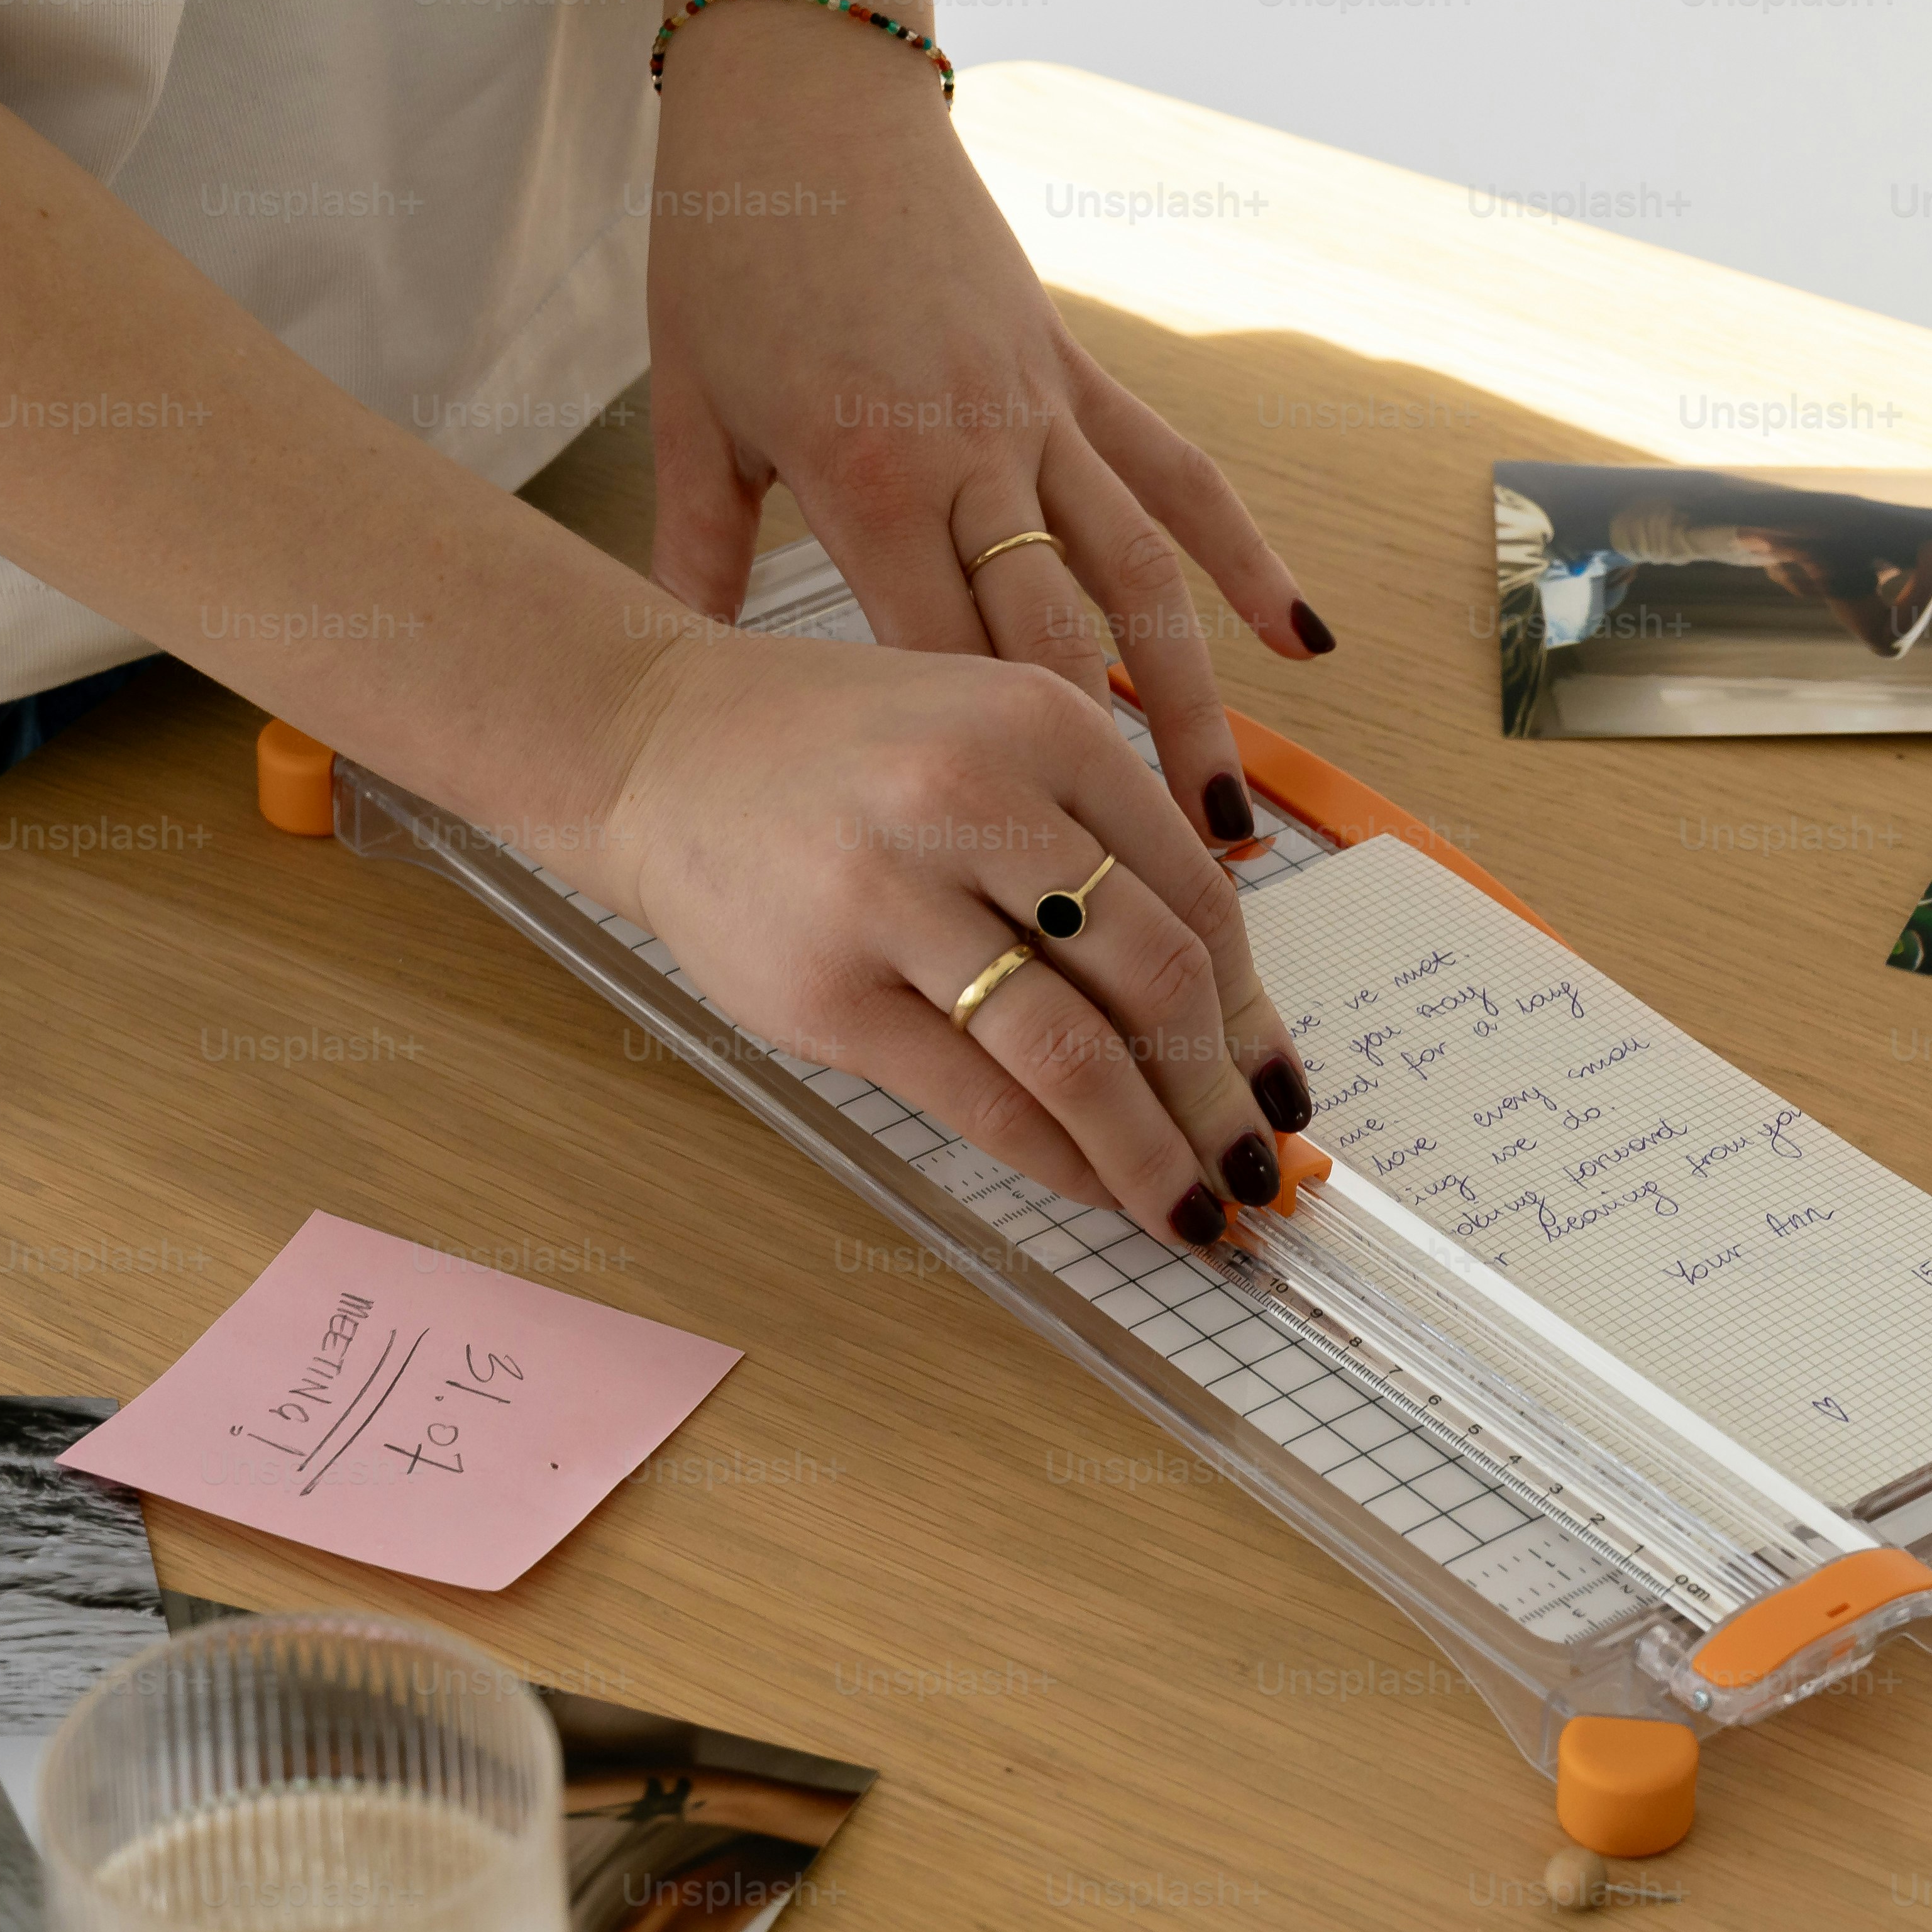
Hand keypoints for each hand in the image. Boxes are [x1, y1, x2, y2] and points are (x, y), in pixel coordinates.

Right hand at [595, 622, 1304, 1245]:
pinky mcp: (830, 992)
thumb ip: (1096, 835)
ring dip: (1154, 1151)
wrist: (655, 746)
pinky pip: (980, 1100)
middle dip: (1222, 1095)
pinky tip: (1094, 1188)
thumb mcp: (989, 734)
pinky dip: (1057, 1159)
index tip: (1277, 1086)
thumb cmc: (837, 753)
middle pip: (1156, 977)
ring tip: (1193, 1207)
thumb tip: (1214, 1004)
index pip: (1199, 895)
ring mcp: (895, 898)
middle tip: (1254, 1167)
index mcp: (1045, 724)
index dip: (1254, 1012)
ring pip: (1075, 1054)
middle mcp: (976, 799)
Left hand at [639, 7, 1325, 1096]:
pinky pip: (1179, 476)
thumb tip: (687, 669)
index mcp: (868, 478)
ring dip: (1194, 706)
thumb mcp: (692, 411)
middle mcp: (974, 455)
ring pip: (1142, 578)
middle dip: (1106, 785)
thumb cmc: (734, 245)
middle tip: (1147, 907)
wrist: (799, 101)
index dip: (983, 777)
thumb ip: (699, 549)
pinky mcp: (1077, 371)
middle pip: (1059, 644)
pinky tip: (1304, 640)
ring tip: (1231, 826)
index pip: (941, 659)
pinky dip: (1248, 557)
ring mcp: (1042, 412)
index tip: (1013, 876)